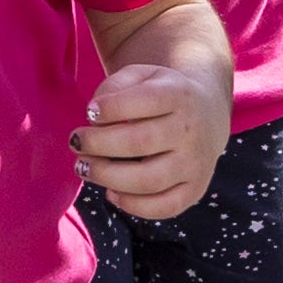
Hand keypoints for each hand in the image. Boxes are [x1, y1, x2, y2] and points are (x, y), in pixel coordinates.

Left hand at [75, 54, 223, 221]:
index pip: (145, 100)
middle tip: (76, 142)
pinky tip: (111, 191)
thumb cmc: (160, 95)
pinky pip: (164, 207)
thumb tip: (94, 114)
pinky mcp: (195, 190)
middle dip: (98, 144)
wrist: (206, 115)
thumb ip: (115, 86)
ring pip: (148, 180)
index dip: (111, 108)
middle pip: (140, 142)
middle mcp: (191, 131)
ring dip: (107, 177)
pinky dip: (132, 205)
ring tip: (84, 167)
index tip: (90, 112)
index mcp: (180, 95)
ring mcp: (195, 163)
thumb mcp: (141, 76)